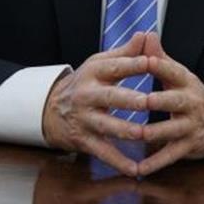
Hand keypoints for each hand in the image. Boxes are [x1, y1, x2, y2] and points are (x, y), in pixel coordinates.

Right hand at [42, 32, 150, 177]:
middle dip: (129, 99)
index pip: (116, 66)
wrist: (50, 109)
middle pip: (110, 97)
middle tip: (148, 101)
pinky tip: (135, 169)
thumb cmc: (87, 82)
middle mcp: (87, 95)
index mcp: (94, 72)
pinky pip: (103, 152)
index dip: (134, 64)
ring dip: (124, 131)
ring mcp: (84, 119)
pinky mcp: (83, 139)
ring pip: (106, 126)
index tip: (153, 61)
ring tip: (143, 134)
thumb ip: (126, 52)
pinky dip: (118, 161)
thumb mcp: (101, 63)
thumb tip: (147, 34)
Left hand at [138, 33, 203, 175]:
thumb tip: (146, 34)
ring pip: (172, 130)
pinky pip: (171, 155)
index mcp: (186, 82)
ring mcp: (191, 125)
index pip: (174, 70)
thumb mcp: (178, 75)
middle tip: (142, 100)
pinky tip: (139, 168)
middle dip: (159, 101)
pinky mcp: (188, 146)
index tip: (145, 60)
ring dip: (154, 133)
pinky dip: (155, 163)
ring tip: (137, 134)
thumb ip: (160, 57)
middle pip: (175, 101)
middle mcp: (191, 102)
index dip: (161, 65)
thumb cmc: (189, 95)